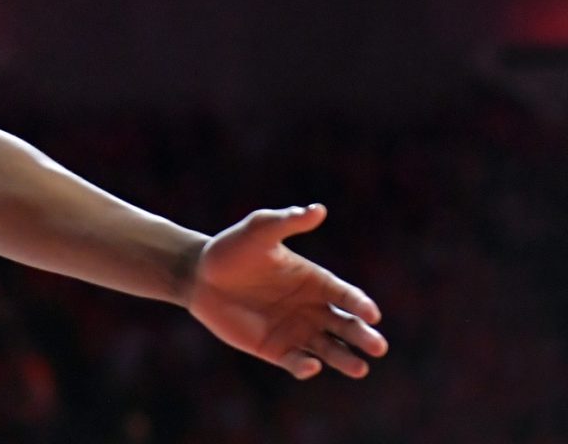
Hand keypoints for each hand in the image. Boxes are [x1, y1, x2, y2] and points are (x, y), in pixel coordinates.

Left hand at [187, 204, 387, 379]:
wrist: (198, 275)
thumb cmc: (232, 249)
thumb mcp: (259, 230)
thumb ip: (288, 222)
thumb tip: (318, 209)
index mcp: (314, 280)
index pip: (346, 295)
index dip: (360, 305)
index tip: (371, 314)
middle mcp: (311, 308)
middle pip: (345, 325)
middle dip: (363, 336)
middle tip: (378, 347)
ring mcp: (295, 330)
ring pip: (329, 349)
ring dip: (344, 358)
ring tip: (360, 368)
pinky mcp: (275, 349)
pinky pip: (296, 361)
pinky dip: (305, 366)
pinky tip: (310, 366)